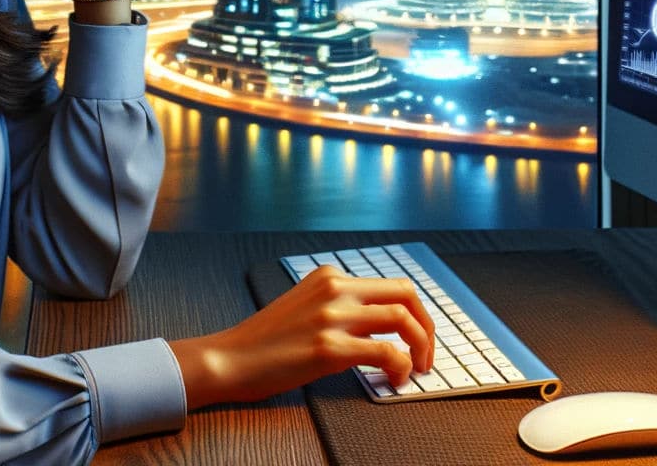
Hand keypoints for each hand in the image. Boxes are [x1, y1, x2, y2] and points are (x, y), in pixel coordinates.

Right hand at [169, 266, 434, 407]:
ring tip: (416, 369)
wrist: (230, 359)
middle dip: (427, 326)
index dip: (416, 312)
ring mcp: (333, 317)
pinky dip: (400, 367)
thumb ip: (339, 306)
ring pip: (402, 319)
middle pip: (406, 294)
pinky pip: (385, 352)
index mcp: (330, 276)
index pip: (392, 285)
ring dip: (420, 347)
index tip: (420, 336)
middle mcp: (335, 289)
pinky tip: (395, 379)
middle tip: (426, 354)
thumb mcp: (305, 306)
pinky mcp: (329, 348)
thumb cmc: (266, 341)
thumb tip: (379, 327)